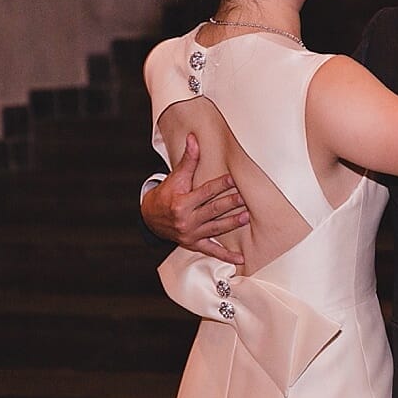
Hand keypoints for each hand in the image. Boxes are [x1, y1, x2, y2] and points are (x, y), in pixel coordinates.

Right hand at [141, 132, 247, 263]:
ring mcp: (191, 234)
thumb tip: (194, 138)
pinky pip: (212, 251)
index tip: (233, 179)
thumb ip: (188, 159)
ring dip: (232, 223)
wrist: (150, 218)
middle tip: (246, 198)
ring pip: (216, 228)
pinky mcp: (194, 244)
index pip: (205, 192)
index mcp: (181, 203)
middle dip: (230, 204)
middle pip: (213, 210)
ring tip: (246, 217)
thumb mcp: (175, 177)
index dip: (219, 185)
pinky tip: (241, 259)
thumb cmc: (167, 194)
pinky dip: (226, 257)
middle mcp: (186, 220)